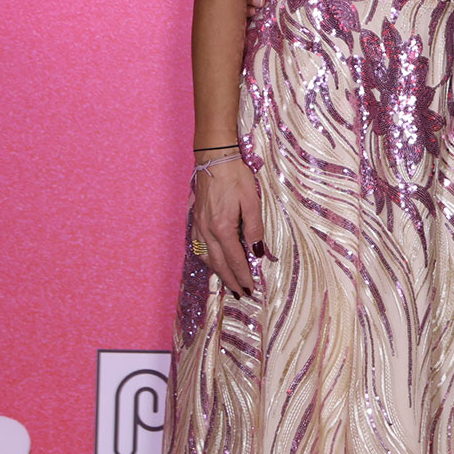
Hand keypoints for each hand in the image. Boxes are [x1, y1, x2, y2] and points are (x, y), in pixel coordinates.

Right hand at [191, 157, 264, 298]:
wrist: (214, 160)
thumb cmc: (236, 177)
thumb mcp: (252, 201)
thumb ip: (255, 229)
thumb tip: (258, 252)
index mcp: (222, 228)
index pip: (235, 259)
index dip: (243, 276)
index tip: (250, 289)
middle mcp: (207, 231)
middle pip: (219, 263)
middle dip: (230, 280)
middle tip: (240, 294)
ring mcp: (198, 226)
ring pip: (207, 257)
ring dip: (218, 272)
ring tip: (228, 283)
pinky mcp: (195, 220)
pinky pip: (199, 247)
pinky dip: (207, 259)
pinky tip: (213, 262)